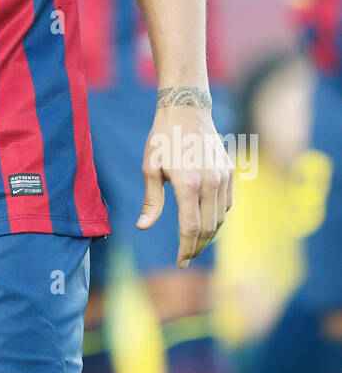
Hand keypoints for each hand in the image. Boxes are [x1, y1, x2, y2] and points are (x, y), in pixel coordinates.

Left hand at [138, 89, 232, 266]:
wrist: (187, 109)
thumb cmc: (163, 138)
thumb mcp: (150, 168)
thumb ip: (152, 201)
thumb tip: (143, 227)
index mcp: (188, 184)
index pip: (190, 228)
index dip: (186, 249)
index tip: (180, 263)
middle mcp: (210, 182)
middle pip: (209, 228)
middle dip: (197, 247)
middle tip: (186, 258)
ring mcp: (223, 177)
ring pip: (221, 217)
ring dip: (209, 235)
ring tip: (194, 244)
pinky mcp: (229, 171)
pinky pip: (227, 203)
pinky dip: (218, 217)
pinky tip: (206, 222)